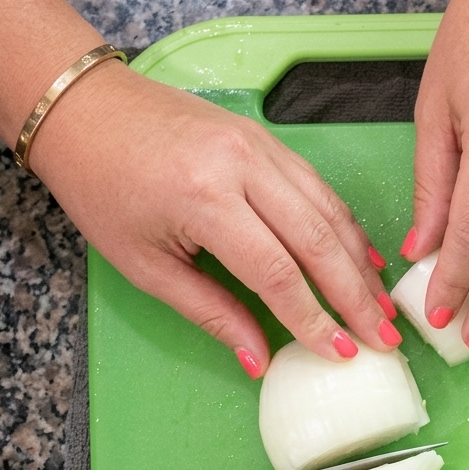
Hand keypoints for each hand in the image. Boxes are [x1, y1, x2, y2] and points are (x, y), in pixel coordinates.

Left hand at [29, 64, 401, 373]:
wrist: (85, 109)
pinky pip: (320, 189)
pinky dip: (347, 228)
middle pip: (318, 242)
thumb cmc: (103, 189)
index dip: (314, 319)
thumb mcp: (145, 265)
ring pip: (329, 212)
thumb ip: (211, 312)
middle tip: (383, 338)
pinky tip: (364, 259)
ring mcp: (260, 146)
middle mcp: (242, 165)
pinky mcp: (267, 139)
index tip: (341, 353)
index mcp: (205, 198)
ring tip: (382, 308)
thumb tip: (260, 360)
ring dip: (360, 265)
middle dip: (356, 297)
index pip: (277, 272)